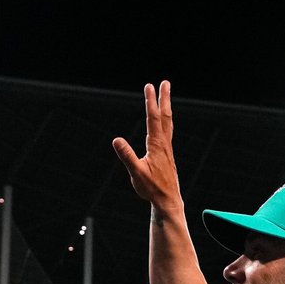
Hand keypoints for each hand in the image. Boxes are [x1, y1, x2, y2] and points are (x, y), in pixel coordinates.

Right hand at [112, 81, 179, 208]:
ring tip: (166, 96)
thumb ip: (127, 156)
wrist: (168, 201)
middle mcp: (164, 144)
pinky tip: (164, 123)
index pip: (153, 118)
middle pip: (165, 116)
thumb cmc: (152, 189)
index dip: (150, 101)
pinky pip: (168, 132)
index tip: (149, 86)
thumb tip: (116, 140)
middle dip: (164, 98)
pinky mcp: (167, 155)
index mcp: (157, 145)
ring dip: (166, 108)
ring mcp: (167, 149)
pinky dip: (166, 121)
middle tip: (165, 82)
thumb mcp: (136, 173)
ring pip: (168, 123)